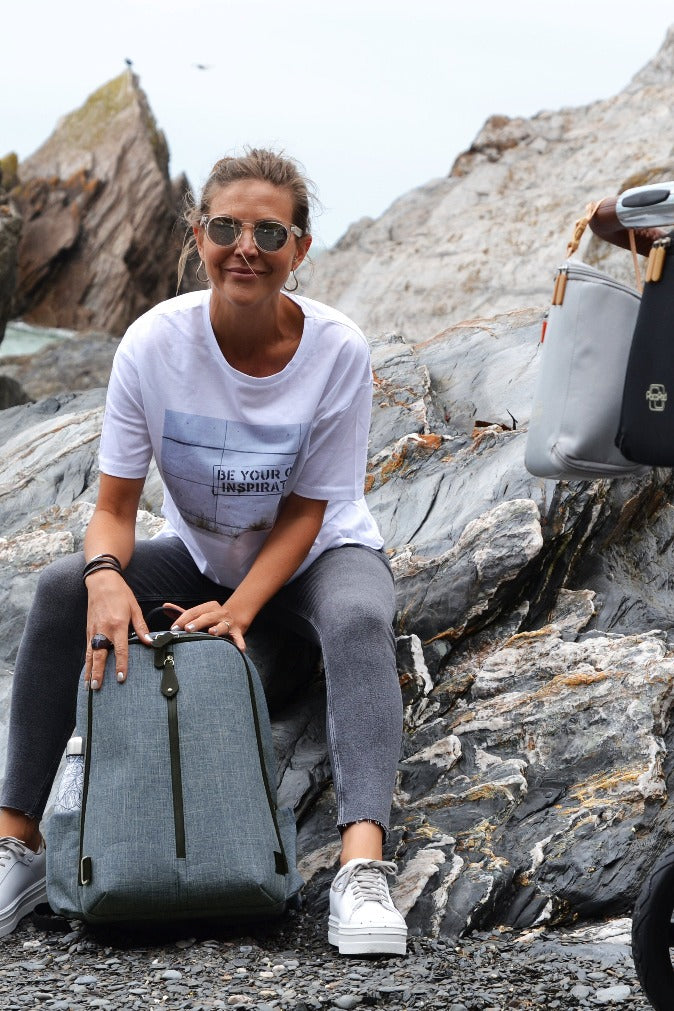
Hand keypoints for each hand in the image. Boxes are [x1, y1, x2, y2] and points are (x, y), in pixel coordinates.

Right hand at [85, 570, 152, 688]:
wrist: (102, 582)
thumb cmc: (121, 594)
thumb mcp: (135, 608)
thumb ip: (141, 627)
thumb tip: (150, 642)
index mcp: (118, 625)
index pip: (120, 649)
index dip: (121, 664)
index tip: (121, 678)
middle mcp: (103, 630)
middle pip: (100, 655)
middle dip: (98, 673)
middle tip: (97, 688)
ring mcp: (94, 630)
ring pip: (90, 655)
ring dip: (89, 671)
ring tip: (89, 686)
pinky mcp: (88, 630)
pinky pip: (87, 649)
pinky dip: (86, 662)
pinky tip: (87, 671)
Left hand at [164, 600, 246, 651]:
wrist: (233, 620)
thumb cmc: (210, 619)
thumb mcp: (198, 614)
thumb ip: (182, 612)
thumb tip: (165, 606)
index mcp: (210, 606)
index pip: (194, 611)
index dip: (183, 619)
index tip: (174, 628)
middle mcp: (220, 613)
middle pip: (207, 617)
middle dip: (197, 623)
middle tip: (188, 629)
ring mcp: (229, 622)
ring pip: (223, 625)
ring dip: (218, 629)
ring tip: (212, 633)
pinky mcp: (237, 632)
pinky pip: (239, 638)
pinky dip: (239, 643)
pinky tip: (239, 649)